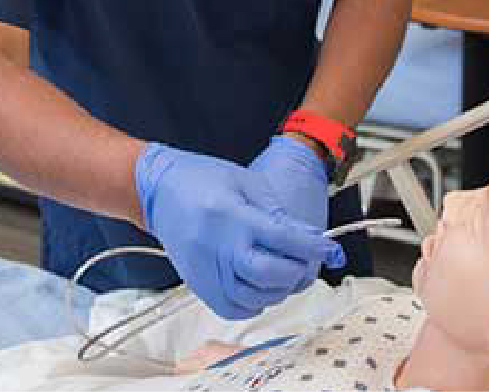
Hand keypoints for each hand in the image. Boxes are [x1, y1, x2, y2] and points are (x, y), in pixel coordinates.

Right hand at [134, 143, 341, 319]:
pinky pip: (232, 309)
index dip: (313, 247)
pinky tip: (261, 287)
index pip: (283, 238)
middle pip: (268, 274)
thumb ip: (278, 212)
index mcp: (232, 215)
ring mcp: (205, 269)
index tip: (331, 249)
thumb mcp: (246, 182)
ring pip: (253, 297)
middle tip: (304, 261)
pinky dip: (254, 304)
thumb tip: (309, 238)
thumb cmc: (201, 180)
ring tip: (283, 272)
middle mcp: (217, 246)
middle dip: (296, 272)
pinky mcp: (197, 284)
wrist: (157, 190)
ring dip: (278, 290)